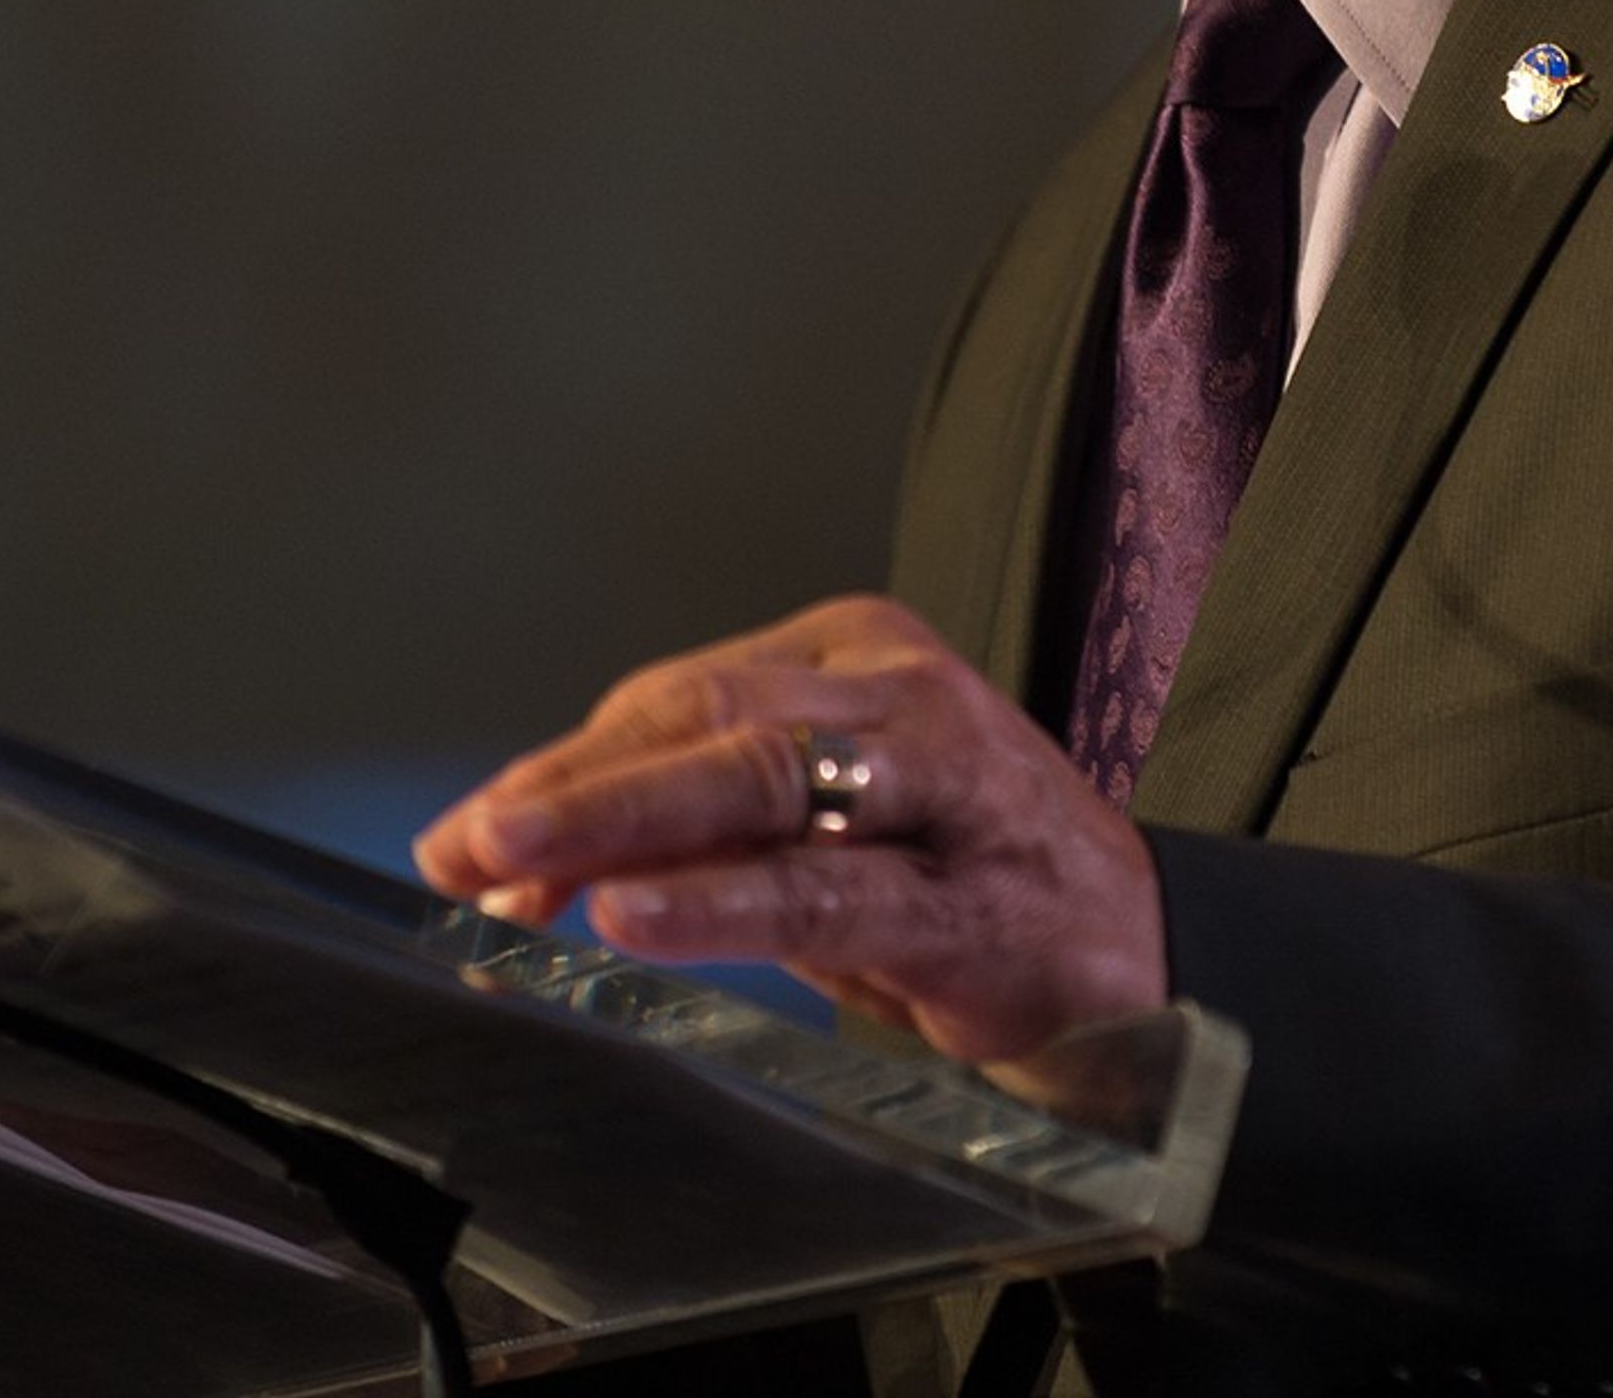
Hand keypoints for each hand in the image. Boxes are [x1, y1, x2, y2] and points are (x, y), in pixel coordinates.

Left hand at [413, 595, 1167, 1065]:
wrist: (1147, 957)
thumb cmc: (962, 881)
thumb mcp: (828, 829)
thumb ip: (700, 828)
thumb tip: (523, 863)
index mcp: (856, 654)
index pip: (681, 692)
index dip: (566, 765)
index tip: (467, 834)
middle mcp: (900, 695)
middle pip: (704, 720)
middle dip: (570, 789)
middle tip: (464, 842)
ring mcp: (945, 787)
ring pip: (756, 782)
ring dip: (619, 827)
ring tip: (516, 865)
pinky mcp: (974, 900)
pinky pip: (824, 892)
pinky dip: (716, 903)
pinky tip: (634, 918)